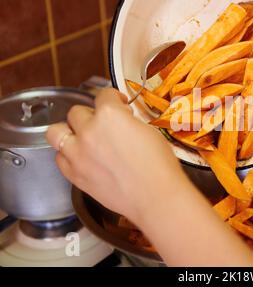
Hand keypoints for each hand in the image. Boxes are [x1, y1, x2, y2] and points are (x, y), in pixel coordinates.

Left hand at [46, 88, 184, 223]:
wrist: (155, 196)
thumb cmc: (158, 163)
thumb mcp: (147, 130)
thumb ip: (126, 121)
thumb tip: (120, 121)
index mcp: (109, 114)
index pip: (103, 95)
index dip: (114, 98)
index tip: (119, 104)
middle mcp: (88, 130)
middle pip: (76, 112)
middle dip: (91, 115)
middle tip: (104, 125)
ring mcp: (77, 154)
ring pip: (56, 132)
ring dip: (69, 132)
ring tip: (83, 138)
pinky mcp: (74, 175)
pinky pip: (59, 158)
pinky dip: (69, 155)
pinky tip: (83, 158)